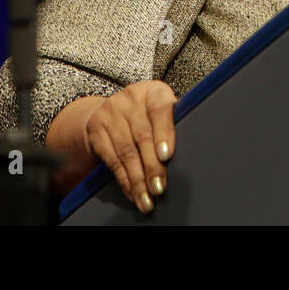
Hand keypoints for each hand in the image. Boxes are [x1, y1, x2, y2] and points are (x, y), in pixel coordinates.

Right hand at [81, 80, 176, 212]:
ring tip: (147, 198)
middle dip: (152, 166)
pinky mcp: (96, 129)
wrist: (112, 109)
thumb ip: (173, 124)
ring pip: (126, 152)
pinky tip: (132, 191)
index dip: (164, 133)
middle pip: (142, 136)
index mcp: (154, 91)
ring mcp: (111, 112)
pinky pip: (111, 159)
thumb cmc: (148, 113)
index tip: (166, 155)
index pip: (160, 110)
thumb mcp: (163, 110)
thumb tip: (192, 151)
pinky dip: (123, 179)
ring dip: (137, 179)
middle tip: (159, 188)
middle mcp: (131, 98)